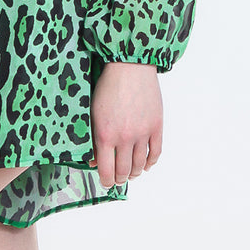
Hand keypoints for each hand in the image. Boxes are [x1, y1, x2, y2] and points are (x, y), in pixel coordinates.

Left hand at [88, 61, 162, 188]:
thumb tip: (94, 160)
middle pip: (123, 171)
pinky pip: (156, 152)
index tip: (106, 183)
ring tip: (131, 173)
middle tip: (117, 179)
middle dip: (119, 179)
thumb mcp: (93, 112)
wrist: (130, 66)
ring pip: (140, 165)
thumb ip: (93, 138)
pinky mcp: (156, 126)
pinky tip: (146, 164)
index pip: (106, 170)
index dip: (106, 181)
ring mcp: (142, 133)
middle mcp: (124, 137)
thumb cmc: (107, 86)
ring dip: (135, 173)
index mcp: (105, 134)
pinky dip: (151, 162)